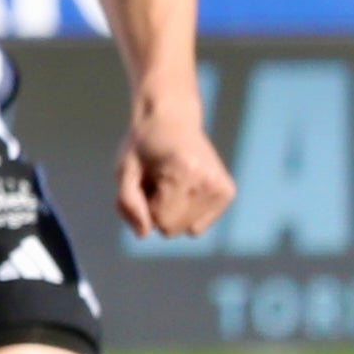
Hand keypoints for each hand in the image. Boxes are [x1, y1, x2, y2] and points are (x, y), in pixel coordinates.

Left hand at [115, 90, 233, 242]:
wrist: (172, 118)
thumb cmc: (144, 145)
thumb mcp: (125, 170)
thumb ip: (128, 203)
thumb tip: (143, 234)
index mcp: (185, 172)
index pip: (160, 221)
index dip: (145, 206)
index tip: (146, 181)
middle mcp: (210, 181)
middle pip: (173, 229)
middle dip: (158, 210)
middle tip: (157, 181)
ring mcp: (223, 188)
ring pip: (188, 230)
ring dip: (172, 211)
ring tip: (170, 182)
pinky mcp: (228, 192)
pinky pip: (199, 225)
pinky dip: (187, 212)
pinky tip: (183, 187)